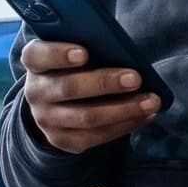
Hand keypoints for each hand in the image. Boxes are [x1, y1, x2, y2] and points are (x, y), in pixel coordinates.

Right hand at [20, 41, 161, 154]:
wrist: (53, 104)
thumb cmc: (73, 67)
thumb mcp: (72, 51)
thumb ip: (90, 45)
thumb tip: (123, 50)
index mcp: (36, 63)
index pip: (37, 56)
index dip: (59, 54)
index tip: (85, 53)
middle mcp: (35, 92)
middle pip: (68, 87)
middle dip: (105, 83)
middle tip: (136, 78)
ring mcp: (46, 120)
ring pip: (87, 117)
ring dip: (124, 109)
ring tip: (152, 101)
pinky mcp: (62, 140)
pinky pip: (96, 136)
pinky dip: (125, 125)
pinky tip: (146, 116)